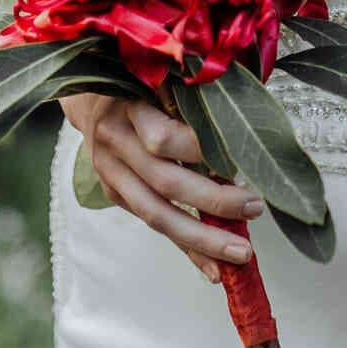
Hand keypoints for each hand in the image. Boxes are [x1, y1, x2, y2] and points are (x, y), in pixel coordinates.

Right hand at [60, 91, 263, 285]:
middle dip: (213, 200)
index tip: (239, 158)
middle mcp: (115, 144)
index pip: (163, 139)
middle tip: (254, 209)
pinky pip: (156, 227)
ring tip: (240, 254)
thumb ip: (193, 100)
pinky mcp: (116, 196)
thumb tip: (242, 129)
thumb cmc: (141, 82)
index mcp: (129, 108)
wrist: (92, 97)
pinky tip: (215, 269)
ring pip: (157, 215)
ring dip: (202, 239)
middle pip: (165, 183)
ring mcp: (111, 174)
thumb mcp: (163, 78)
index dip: (201, 150)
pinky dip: (187, 250)